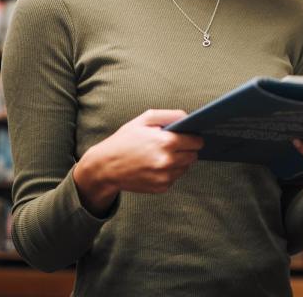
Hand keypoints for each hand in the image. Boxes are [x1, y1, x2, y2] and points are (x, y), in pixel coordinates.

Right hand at [74, 109, 203, 214]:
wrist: (106, 167)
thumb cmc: (124, 140)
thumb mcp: (144, 120)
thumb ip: (169, 115)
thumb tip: (188, 118)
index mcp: (166, 142)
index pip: (197, 141)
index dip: (194, 137)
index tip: (189, 136)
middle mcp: (168, 161)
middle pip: (194, 155)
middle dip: (187, 149)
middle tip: (173, 145)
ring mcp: (165, 177)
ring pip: (186, 167)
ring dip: (179, 161)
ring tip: (161, 155)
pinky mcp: (161, 188)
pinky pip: (175, 177)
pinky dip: (170, 172)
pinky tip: (155, 166)